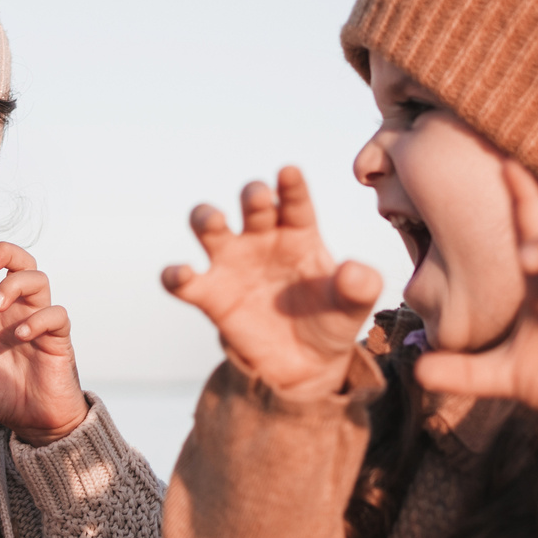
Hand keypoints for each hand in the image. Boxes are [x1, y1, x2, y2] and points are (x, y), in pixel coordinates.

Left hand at [0, 243, 90, 444]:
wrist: (38, 422)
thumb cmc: (4, 399)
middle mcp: (13, 313)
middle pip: (17, 262)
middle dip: (2, 252)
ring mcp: (37, 322)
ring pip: (38, 278)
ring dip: (16, 283)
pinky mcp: (57, 339)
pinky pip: (56, 314)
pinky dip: (38, 319)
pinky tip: (21, 336)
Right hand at [161, 167, 383, 393]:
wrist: (306, 364)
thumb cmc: (330, 321)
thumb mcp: (353, 306)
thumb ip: (360, 285)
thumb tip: (353, 270)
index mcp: (299, 234)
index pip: (294, 202)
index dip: (291, 186)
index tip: (289, 172)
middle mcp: (262, 239)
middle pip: (251, 204)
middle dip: (252, 195)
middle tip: (258, 199)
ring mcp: (233, 263)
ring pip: (209, 226)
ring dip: (206, 216)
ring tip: (215, 221)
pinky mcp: (211, 295)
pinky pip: (184, 280)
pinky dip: (176, 275)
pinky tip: (182, 274)